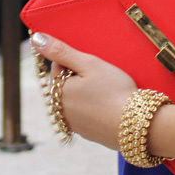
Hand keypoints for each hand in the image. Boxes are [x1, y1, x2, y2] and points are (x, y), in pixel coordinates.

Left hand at [31, 32, 135, 150]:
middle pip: (66, 84)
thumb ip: (61, 51)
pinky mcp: (88, 135)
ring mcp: (75, 125)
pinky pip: (87, 115)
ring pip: (77, 100)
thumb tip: (36, 39)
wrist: (137, 125)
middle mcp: (61, 111)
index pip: (58, 66)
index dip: (76, 61)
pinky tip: (110, 106)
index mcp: (57, 92)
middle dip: (80, 77)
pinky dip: (96, 108)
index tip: (93, 65)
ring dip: (87, 93)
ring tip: (108, 91)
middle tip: (102, 77)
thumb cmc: (113, 90)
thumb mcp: (89, 64)